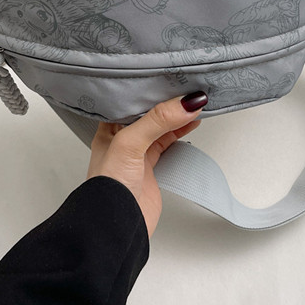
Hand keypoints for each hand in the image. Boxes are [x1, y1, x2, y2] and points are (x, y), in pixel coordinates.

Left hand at [87, 92, 207, 236]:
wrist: (116, 228)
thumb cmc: (107, 186)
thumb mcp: (129, 144)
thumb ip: (157, 121)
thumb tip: (187, 103)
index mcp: (108, 127)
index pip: (132, 100)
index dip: (150, 87)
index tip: (172, 76)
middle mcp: (122, 138)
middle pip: (148, 112)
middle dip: (167, 100)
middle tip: (188, 85)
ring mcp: (137, 154)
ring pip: (161, 127)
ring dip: (177, 116)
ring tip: (196, 102)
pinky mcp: (151, 169)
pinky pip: (168, 143)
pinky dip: (181, 132)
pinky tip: (192, 124)